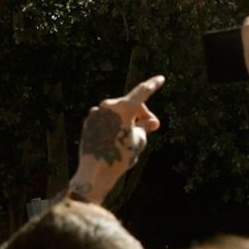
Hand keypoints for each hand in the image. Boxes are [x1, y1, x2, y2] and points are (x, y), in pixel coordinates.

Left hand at [73, 75, 165, 198]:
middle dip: (142, 114)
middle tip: (151, 128)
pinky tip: (116, 139)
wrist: (96, 171)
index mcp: (123, 107)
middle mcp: (108, 106)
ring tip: (131, 138)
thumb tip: (150, 121)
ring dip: (127, 120)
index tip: (160, 78)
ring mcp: (96, 113)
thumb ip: (145, 126)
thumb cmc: (121, 155)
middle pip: (131, 105)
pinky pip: (107, 119)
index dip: (153, 85)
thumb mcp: (140, 140)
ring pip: (118, 112)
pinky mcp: (89, 122)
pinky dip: (115, 125)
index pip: (143, 92)